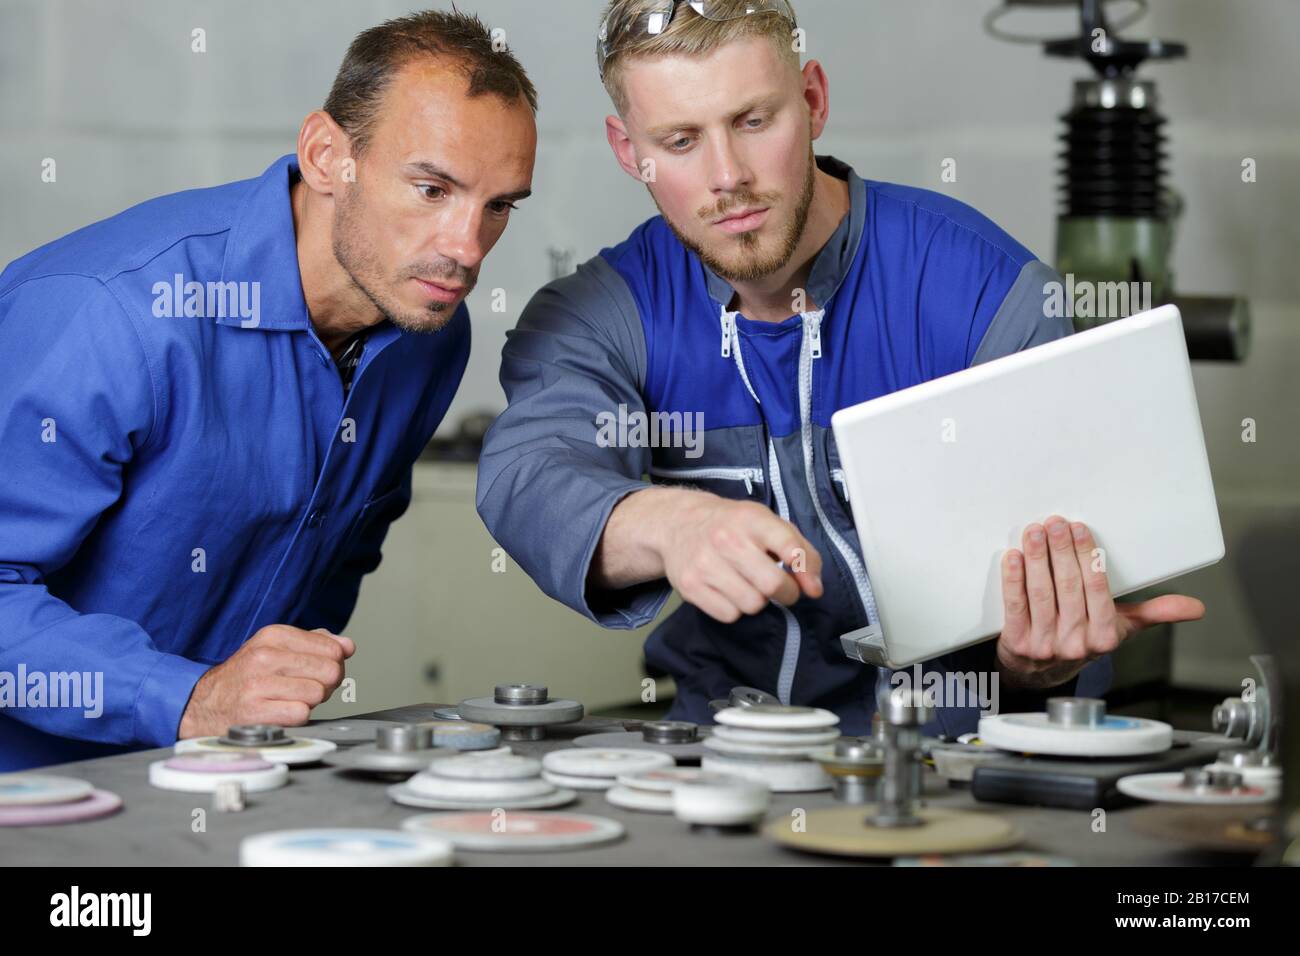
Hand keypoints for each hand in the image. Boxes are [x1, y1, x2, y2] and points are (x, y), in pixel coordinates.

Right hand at [178, 625, 355, 737]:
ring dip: (310, 702)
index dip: (334, 664)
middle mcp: (265, 656)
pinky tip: (281, 713)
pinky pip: (302, 714)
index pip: (333, 648)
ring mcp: (258, 684)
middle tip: (307, 688)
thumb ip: (314, 643)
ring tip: (290, 700)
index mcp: (273, 635)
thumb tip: (346, 645)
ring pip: (317, 693)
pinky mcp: (255, 712)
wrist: (203, 704)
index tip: (318, 671)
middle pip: (330, 671)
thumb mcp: (274, 649)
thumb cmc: (245, 678)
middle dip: (326, 684)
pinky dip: (297, 718)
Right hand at [659, 495, 823, 622]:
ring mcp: (704, 563)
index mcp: (751, 518)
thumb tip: (814, 588)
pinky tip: (729, 591)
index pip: (789, 547)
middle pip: (772, 585)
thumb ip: (800, 550)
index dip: (806, 571)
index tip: (811, 586)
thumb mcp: (767, 522)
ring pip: (752, 604)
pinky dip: (735, 609)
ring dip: (757, 600)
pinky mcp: (689, 585)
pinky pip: (729, 615)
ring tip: (749, 584)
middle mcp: (726, 539)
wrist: (678, 523)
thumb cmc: (732, 525)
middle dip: (786, 593)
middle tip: (782, 588)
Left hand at [996, 516, 1204, 690]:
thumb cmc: (1083, 640)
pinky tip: (1013, 557)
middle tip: (1056, 523)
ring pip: (1042, 594)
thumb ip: (1154, 613)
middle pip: (1068, 588)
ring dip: (1037, 559)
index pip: (1098, 590)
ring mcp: (1045, 645)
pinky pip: (1015, 606)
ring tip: (1034, 532)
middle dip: (1061, 552)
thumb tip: (1196, 608)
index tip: (1079, 530)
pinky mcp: (1017, 643)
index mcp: (1105, 635)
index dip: (1087, 558)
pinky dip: (1013, 580)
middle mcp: (1076, 642)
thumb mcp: (1121, 628)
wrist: (1040, 674)